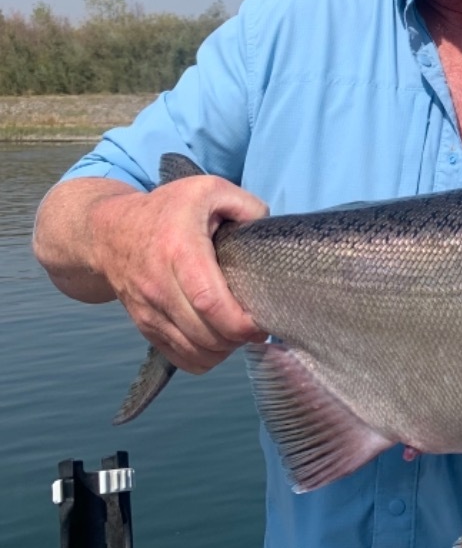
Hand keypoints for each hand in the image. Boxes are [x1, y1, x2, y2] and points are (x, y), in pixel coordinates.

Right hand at [89, 175, 269, 373]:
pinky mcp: (146, 327)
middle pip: (205, 333)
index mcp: (179, 250)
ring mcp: (149, 310)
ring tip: (238, 329)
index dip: (240, 322)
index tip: (261, 321)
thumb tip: (268, 230)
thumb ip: (247, 205)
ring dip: (224, 349)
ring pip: (195, 352)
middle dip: (239, 338)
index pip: (208, 301)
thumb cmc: (166, 210)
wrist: (107, 233)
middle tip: (259, 325)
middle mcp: (159, 286)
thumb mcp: (208, 189)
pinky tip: (218, 339)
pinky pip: (181, 359)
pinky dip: (206, 358)